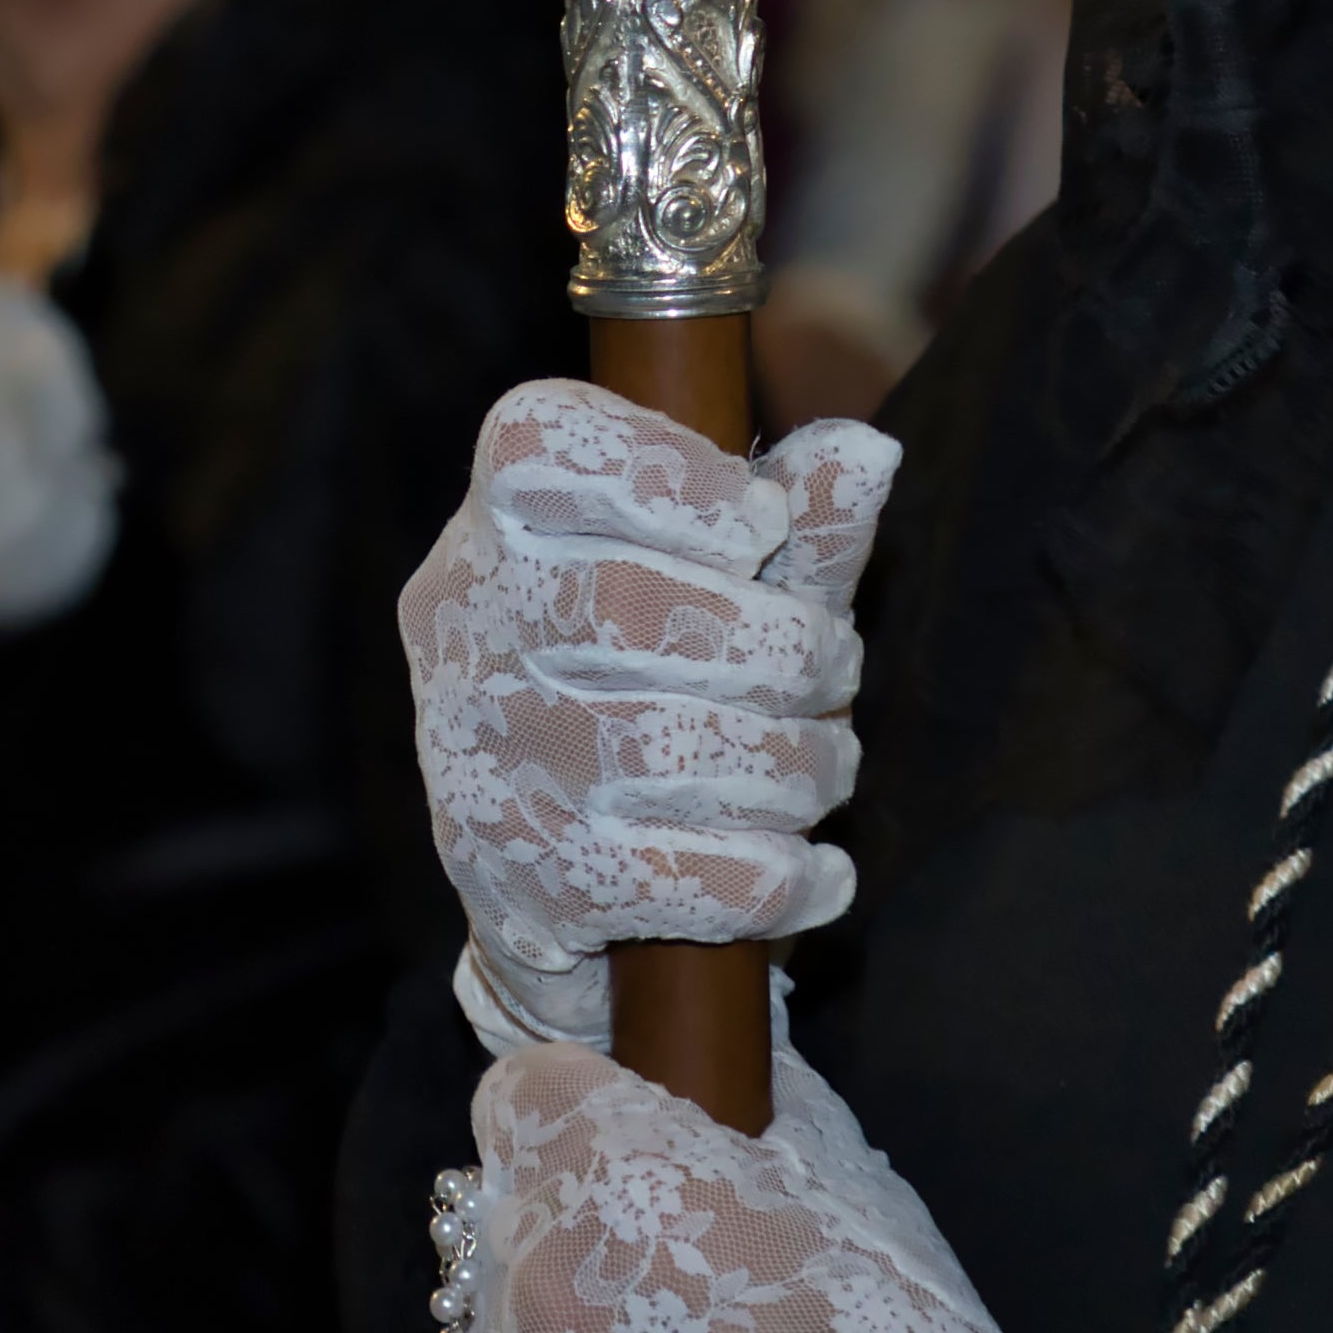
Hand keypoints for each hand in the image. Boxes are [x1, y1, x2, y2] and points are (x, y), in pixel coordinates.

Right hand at [405, 383, 897, 1046]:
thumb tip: (869, 452)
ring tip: (824, 768)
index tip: (760, 525)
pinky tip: (813, 867)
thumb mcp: (728, 588)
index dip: (670, 476)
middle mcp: (464, 630)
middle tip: (831, 669)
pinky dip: (785, 876)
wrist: (545, 880)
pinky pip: (692, 879)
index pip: (540, 448)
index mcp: (498, 522)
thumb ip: (798, 521)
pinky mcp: (529, 885)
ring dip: (798, 765)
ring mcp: (484, 761)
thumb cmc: (651, 686)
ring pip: (671, 750)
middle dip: (783, 645)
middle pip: (630, 606)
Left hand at [454, 1037, 1065, 1332]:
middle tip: (664, 1271)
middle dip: (568, 1219)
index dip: (581, 1110)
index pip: (526, 1092)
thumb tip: (698, 1111)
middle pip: (504, 1208)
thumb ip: (736, 1138)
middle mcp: (530, 1276)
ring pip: (493, 1325)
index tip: (626, 1142)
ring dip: (555, 1328)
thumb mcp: (841, 1196)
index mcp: (610, 1171)